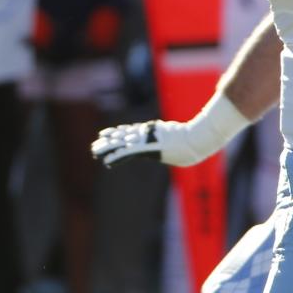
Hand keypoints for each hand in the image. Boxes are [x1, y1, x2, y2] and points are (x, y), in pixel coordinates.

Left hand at [91, 118, 214, 167]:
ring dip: (108, 148)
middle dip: (108, 141)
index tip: (106, 133)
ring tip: (95, 151)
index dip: (117, 132)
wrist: (197, 139)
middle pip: (123, 136)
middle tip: (95, 145)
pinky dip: (118, 156)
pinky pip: (129, 153)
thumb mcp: (181, 138)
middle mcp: (147, 134)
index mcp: (152, 131)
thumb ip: (174, 138)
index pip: (130, 130)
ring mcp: (148, 140)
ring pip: (123, 143)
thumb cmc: (193, 140)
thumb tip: (178, 142)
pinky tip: (107, 161)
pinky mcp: (148, 147)